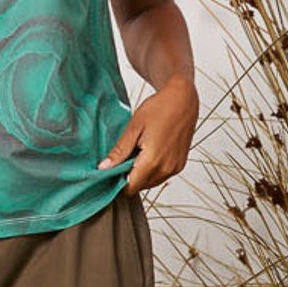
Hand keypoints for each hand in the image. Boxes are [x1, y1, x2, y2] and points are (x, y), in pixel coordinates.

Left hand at [97, 75, 199, 194]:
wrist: (183, 99)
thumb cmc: (160, 108)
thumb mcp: (134, 127)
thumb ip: (120, 151)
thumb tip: (105, 167)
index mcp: (153, 161)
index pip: (130, 187)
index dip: (117, 181)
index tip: (111, 171)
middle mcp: (166, 168)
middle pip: (140, 186)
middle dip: (129, 177)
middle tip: (123, 157)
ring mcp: (175, 168)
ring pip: (151, 182)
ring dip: (141, 174)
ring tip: (137, 152)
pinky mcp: (180, 165)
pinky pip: (161, 175)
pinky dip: (152, 169)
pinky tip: (148, 153)